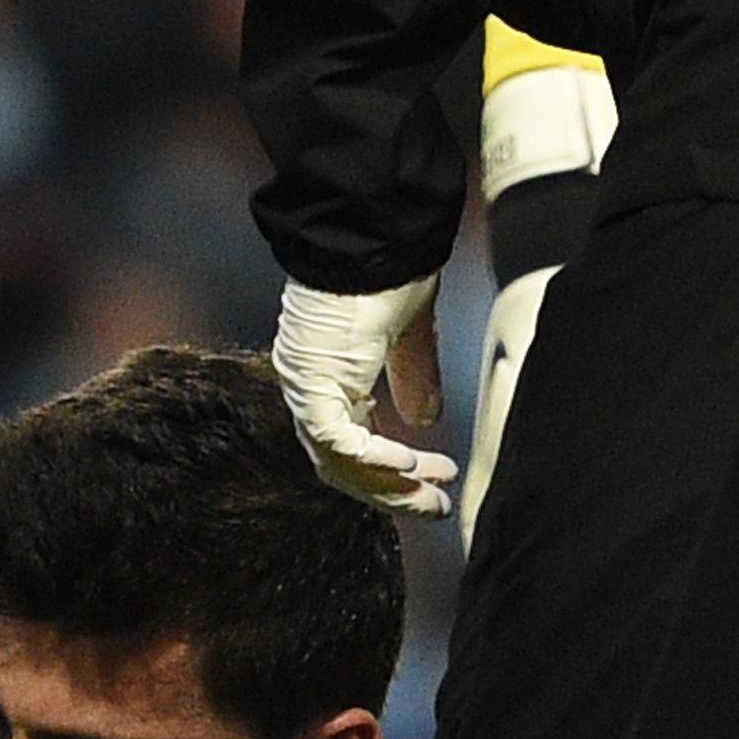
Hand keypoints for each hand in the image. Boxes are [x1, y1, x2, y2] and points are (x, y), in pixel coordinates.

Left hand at [273, 275, 453, 513]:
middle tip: (433, 506)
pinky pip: (337, 440)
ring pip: (337, 461)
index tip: (432, 481)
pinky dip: (374, 459)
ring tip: (429, 494)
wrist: (371, 232)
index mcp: (326, 374)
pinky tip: (409, 466)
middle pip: (340, 463)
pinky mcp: (311, 380)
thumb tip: (423, 419)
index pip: (348, 443)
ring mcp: (305, 384)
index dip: (389, 471)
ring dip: (387, 484)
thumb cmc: (387, 267)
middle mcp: (308, 384)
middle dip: (392, 491)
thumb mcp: (409, 332)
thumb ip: (414, 376)